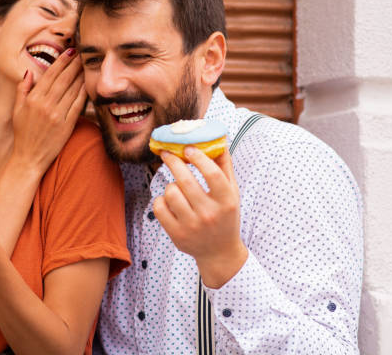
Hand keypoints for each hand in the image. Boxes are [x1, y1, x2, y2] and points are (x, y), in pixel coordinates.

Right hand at [11, 48, 86, 172]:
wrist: (28, 158)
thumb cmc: (22, 134)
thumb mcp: (17, 110)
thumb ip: (22, 90)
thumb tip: (29, 72)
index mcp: (33, 99)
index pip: (50, 75)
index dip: (62, 61)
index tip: (70, 51)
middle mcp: (45, 105)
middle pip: (63, 79)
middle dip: (74, 63)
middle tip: (83, 52)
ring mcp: (56, 115)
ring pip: (72, 90)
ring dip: (81, 75)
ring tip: (87, 64)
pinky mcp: (66, 125)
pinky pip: (78, 105)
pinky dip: (84, 93)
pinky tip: (88, 84)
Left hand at [153, 147, 247, 287]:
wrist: (219, 252)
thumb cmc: (225, 216)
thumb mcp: (232, 193)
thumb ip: (224, 167)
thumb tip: (216, 140)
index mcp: (226, 202)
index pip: (212, 174)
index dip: (198, 157)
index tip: (188, 148)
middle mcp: (209, 214)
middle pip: (186, 181)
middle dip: (173, 162)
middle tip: (167, 153)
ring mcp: (192, 226)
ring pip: (170, 193)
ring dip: (170, 184)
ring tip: (176, 186)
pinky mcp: (177, 235)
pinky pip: (159, 208)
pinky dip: (161, 200)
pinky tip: (168, 200)